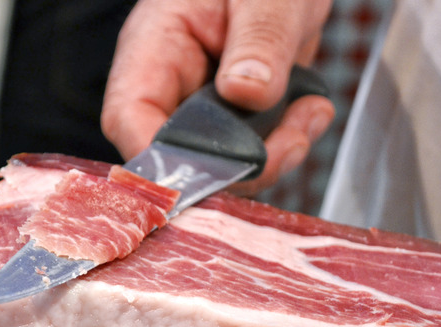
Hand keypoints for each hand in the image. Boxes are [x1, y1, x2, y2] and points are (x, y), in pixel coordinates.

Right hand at [101, 0, 334, 194]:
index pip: (129, 119)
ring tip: (310, 113)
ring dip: (274, 155)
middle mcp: (171, 86)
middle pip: (179, 156)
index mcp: (154, 49)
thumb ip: (259, 38)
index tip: (211, 173)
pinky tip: (311, 109)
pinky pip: (254, 152)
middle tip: (291, 142)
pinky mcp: (235, 118)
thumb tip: (247, 93)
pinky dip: (289, 142)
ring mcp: (202, 106)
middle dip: (238, 165)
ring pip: (222, 164)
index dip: (158, 160)